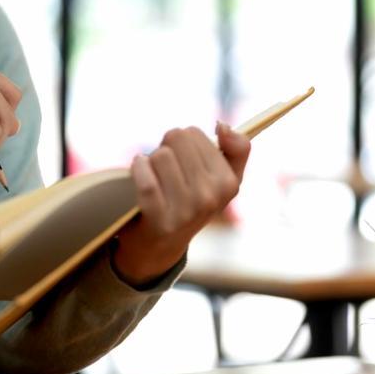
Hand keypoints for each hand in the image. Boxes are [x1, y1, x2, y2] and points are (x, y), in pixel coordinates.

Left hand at [113, 123, 251, 286]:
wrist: (160, 246)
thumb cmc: (191, 203)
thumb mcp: (223, 180)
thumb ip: (237, 149)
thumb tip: (223, 126)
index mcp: (229, 183)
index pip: (195, 133)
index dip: (184, 142)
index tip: (184, 160)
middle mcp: (211, 197)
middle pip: (177, 138)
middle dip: (167, 148)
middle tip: (167, 170)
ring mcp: (186, 210)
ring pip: (160, 155)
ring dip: (151, 161)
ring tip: (155, 177)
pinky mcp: (159, 218)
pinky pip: (145, 174)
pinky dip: (137, 168)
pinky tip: (139, 172)